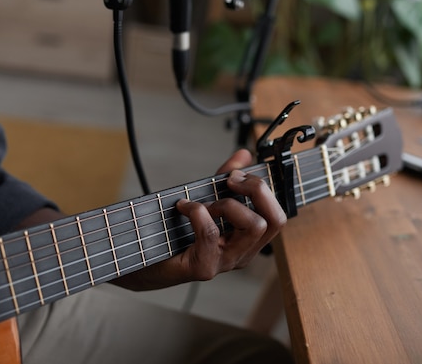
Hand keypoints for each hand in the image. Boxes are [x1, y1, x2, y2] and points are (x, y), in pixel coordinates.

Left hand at [113, 149, 286, 290]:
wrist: (143, 259)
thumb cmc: (174, 231)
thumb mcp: (205, 198)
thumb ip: (225, 178)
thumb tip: (244, 153)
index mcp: (247, 239)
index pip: (278, 217)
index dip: (264, 189)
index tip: (238, 175)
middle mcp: (243, 253)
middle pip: (274, 220)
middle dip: (256, 190)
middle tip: (230, 181)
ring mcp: (226, 263)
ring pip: (252, 226)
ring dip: (228, 204)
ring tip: (205, 202)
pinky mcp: (205, 268)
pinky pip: (212, 232)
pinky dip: (197, 211)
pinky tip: (183, 207)